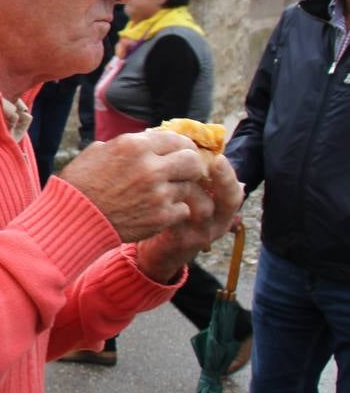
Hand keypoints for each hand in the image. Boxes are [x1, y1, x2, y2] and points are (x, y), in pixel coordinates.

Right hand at [58, 131, 207, 242]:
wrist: (73, 218)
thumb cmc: (81, 183)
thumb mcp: (100, 151)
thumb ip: (129, 145)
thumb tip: (149, 140)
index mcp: (135, 146)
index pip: (177, 139)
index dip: (181, 146)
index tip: (180, 152)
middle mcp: (151, 167)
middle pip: (192, 161)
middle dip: (188, 165)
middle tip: (180, 171)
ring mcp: (158, 194)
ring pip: (188, 186)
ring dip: (176, 189)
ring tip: (157, 194)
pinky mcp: (161, 217)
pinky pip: (182, 209)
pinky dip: (172, 210)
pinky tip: (155, 209)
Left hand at [135, 156, 243, 282]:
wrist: (158, 251)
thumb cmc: (173, 213)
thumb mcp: (186, 194)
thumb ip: (191, 175)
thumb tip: (188, 141)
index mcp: (221, 207)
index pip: (234, 189)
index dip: (228, 173)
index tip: (218, 156)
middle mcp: (218, 220)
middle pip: (231, 200)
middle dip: (224, 179)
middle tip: (215, 162)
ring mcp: (203, 232)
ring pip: (205, 208)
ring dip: (191, 187)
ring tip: (177, 174)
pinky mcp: (183, 241)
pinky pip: (181, 220)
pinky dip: (170, 203)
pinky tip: (158, 192)